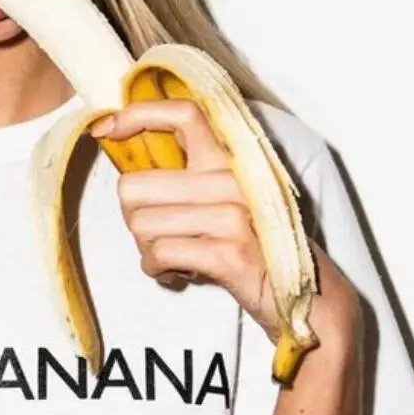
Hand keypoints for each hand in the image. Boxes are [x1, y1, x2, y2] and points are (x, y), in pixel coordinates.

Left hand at [90, 99, 359, 347]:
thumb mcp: (230, 200)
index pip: (183, 114)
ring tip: (176, 257)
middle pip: (136, 186)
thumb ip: (190, 178)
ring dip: (147, 249)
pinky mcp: (227, 251)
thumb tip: (132, 168)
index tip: (104, 128)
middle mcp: (233, 178)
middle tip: (159, 234)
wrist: (308, 300)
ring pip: (141, 223)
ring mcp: (232, 214)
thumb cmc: (255, 248)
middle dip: (134, 218)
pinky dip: (157, 270)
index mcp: (232, 159)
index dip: (137, 115)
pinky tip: (177, 274)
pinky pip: (157, 253)